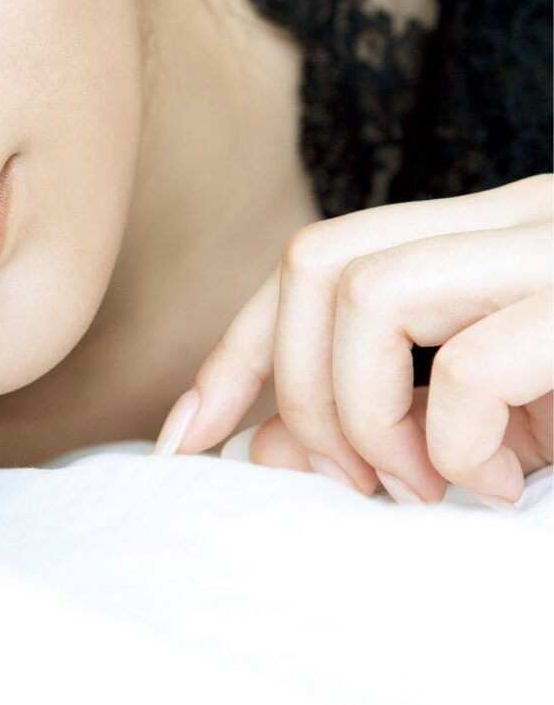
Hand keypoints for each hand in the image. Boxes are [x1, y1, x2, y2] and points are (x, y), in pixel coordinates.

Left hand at [153, 175, 553, 506]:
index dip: (237, 351)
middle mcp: (519, 215)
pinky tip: (499, 489)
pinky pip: (470, 369)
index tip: (185, 438)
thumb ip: (385, 423)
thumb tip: (258, 449)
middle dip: (295, 388)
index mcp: (488, 234)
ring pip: (368, 293)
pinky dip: (456, 449)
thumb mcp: (494, 428)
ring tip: (423, 487)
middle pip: (316, 259)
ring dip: (365, 417)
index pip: (319, 257)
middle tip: (355, 483)